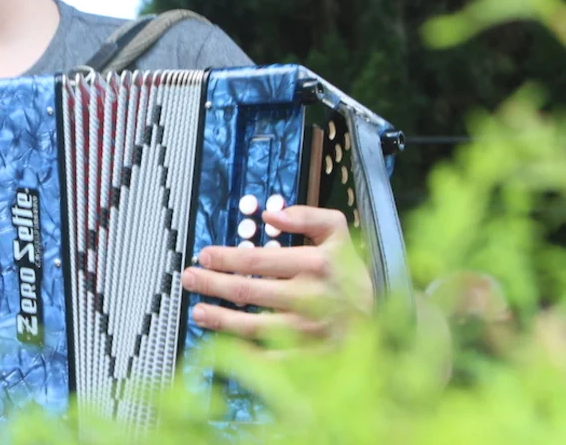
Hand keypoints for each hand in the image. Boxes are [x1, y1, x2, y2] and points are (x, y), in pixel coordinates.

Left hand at [181, 206, 372, 342]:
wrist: (384, 318)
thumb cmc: (350, 274)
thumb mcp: (338, 233)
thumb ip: (306, 217)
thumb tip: (271, 214)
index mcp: (315, 264)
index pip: (257, 260)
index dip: (225, 258)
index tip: (204, 256)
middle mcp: (310, 298)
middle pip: (246, 291)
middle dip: (211, 284)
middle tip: (189, 278)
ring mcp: (309, 331)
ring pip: (252, 326)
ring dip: (219, 319)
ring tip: (198, 311)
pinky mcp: (310, 357)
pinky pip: (270, 360)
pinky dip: (244, 354)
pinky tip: (224, 344)